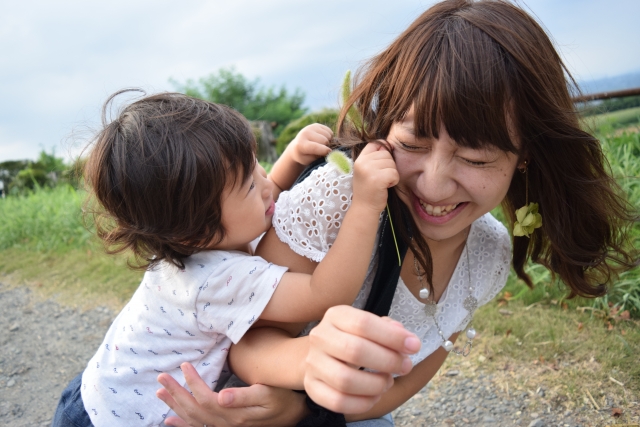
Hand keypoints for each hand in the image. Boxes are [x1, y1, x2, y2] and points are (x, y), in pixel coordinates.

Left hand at [156, 363, 307, 426]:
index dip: (192, 383)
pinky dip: (183, 425)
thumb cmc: (282, 397)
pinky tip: (171, 419)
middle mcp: (226, 424)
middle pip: (194, 410)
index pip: (206, 399)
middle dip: (176, 394)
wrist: (295, 412)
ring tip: (159, 394)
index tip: (184, 365)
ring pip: (194, 420)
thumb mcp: (268, 393)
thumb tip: (222, 396)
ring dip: (175, 407)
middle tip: (160, 378)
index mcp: (235, 414)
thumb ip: (244, 396)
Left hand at [285, 123, 332, 165]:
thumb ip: (319, 157)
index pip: (315, 147)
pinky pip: (329, 131)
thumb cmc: (304, 156)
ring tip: (322, 145)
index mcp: (301, 144)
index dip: (325, 151)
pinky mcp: (316, 125)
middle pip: (324, 140)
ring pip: (328, 135)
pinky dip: (329, 137)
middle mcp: (305, 133)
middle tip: (323, 150)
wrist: (297, 146)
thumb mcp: (309, 160)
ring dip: (328, 141)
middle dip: (326, 146)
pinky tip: (323, 140)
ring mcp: (310, 127)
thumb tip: (330, 152)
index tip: (330, 153)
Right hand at [304, 305, 419, 413]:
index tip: (414, 346)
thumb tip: (405, 338)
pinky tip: (375, 396)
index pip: (363, 323)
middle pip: (354, 350)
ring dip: (375, 385)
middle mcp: (320, 337)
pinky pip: (337, 402)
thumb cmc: (354, 338)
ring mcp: (312, 363)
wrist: (321, 354)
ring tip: (388, 382)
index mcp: (335, 315)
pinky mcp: (311, 387)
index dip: (392, 337)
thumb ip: (389, 329)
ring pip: (345, 380)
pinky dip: (362, 403)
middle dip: (388, 361)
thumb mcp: (370, 326)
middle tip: (405, 366)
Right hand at [352, 142, 398, 212]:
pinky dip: (394, 181)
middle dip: (389, 165)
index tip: (384, 161)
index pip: (374, 144)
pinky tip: (386, 186)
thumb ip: (374, 158)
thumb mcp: (366, 171)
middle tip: (381, 177)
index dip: (383, 149)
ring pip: (392, 163)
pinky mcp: (377, 179)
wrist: (364, 208)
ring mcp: (369, 170)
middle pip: (386, 154)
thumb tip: (388, 145)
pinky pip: (394, 173)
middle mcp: (362, 163)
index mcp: (359, 160)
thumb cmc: (368, 190)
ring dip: (392, 174)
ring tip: (383, 182)